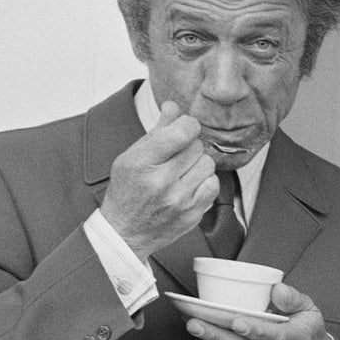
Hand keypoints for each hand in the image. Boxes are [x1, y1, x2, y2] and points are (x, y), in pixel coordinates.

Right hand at [101, 101, 218, 259]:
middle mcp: (161, 182)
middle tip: (176, 155)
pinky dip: (204, 181)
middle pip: (197, 146)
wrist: (125, 233)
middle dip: (189, 146)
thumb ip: (157, 131)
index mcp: (142, 163)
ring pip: (208, 164)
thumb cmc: (127, 191)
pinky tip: (189, 185)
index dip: (188, 125)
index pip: (182, 131)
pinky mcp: (193, 214)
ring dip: (197, 164)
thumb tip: (174, 106)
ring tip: (181, 172)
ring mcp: (179, 200)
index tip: (184, 128)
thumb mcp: (132, 157)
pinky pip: (214, 184)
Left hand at [186, 283, 331, 339]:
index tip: (237, 322)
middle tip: (195, 323)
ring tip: (193, 325)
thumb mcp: (311, 311)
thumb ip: (294, 299)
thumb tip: (276, 289)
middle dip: (218, 336)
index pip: (276, 337)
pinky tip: (206, 335)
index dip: (256, 331)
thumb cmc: (309, 333)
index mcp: (299, 339)